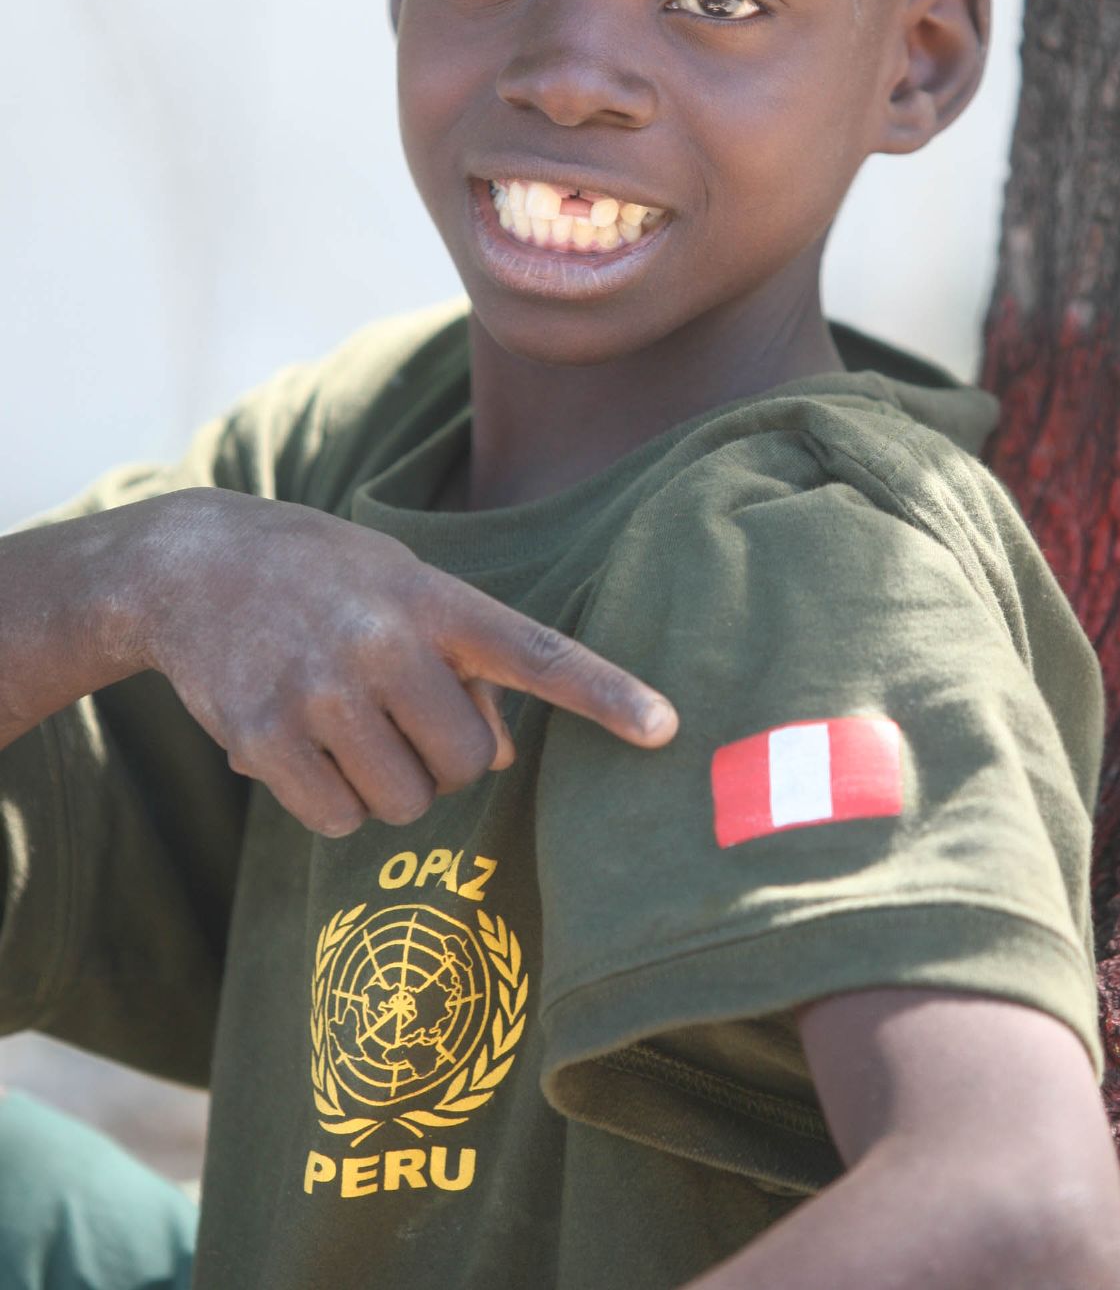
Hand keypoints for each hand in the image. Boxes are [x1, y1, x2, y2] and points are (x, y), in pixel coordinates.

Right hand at [133, 488, 675, 836]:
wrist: (192, 563)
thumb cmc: (324, 579)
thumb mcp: (401, 585)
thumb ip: (461, 659)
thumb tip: (499, 756)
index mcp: (432, 598)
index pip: (535, 653)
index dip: (604, 694)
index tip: (665, 729)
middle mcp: (383, 642)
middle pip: (467, 764)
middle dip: (445, 760)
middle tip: (403, 720)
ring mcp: (320, 692)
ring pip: (404, 802)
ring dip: (387, 787)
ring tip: (347, 727)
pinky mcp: (263, 736)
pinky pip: (337, 820)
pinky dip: (331, 804)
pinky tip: (303, 749)